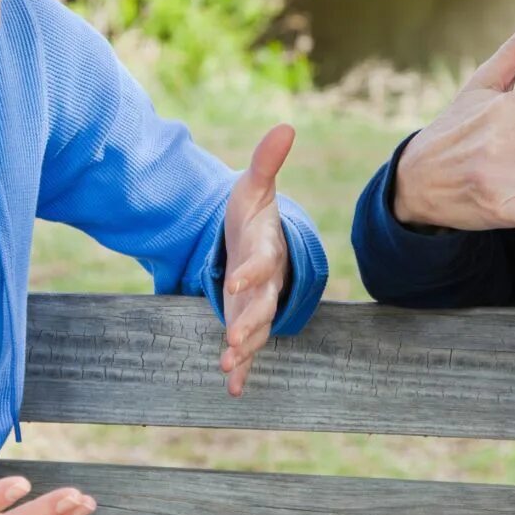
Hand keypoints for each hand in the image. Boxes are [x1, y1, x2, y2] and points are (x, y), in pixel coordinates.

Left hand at [219, 123, 295, 396]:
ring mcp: (258, 306)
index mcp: (265, 251)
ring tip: (228, 366)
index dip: (251, 272)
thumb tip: (286, 125)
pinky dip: (242, 369)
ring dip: (244, 349)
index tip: (236, 282)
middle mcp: (266, 284)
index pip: (262, 263)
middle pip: (261, 306)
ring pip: (256, 331)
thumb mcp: (253, 188)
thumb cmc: (254, 215)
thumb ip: (266, 162)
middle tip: (234, 340)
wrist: (261, 243)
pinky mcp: (247, 321)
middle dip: (249, 323)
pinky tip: (233, 389)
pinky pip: (247, 349)